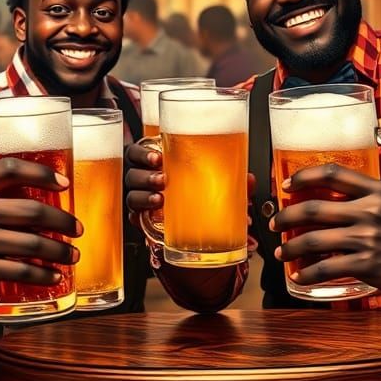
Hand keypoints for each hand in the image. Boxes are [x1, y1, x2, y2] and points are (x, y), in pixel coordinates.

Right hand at [0, 158, 80, 307]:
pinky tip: (54, 276)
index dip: (43, 174)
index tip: (65, 184)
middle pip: (32, 210)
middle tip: (78, 229)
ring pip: (32, 244)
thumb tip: (37, 193)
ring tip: (72, 255)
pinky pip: (21, 270)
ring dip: (60, 251)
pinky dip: (43, 274)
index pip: (11, 169)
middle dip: (63, 221)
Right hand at [125, 142, 256, 224]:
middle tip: (163, 178)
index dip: (142, 151)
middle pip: (132, 171)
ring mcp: (142, 200)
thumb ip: (232, 180)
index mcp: (158, 162)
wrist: (193, 230)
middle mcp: (146, 179)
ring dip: (143, 195)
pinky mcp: (143, 221)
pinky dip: (140, 215)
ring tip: (160, 198)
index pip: (139, 150)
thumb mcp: (216, 184)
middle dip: (144, 173)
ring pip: (132, 194)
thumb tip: (249, 179)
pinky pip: (134, 217)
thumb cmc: (198, 194)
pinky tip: (154, 215)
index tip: (159, 156)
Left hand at [272, 141, 380, 297]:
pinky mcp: (369, 265)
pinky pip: (329, 268)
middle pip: (314, 209)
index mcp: (378, 191)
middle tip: (274, 222)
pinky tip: (299, 277)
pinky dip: (309, 273)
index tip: (287, 185)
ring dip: (291, 247)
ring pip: (315, 240)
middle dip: (286, 216)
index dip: (304, 177)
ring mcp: (367, 239)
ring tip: (280, 252)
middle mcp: (368, 213)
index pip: (333, 175)